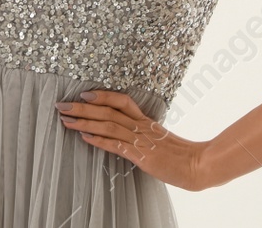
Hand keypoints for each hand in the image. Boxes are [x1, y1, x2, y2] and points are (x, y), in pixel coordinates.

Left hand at [56, 89, 211, 191]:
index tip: (84, 94)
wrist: (199, 166)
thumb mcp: (161, 140)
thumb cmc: (182, 156)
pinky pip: (117, 145)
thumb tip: (128, 135)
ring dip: (84, 121)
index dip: (103, 95)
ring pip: (109, 125)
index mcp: (147, 122)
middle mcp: (142, 127)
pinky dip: (99, 140)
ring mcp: (141, 141)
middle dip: (83, 107)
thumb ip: (146, 135)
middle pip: (108, 111)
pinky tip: (84, 137)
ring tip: (66, 119)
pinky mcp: (142, 156)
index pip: (123, 101)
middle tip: (62, 105)